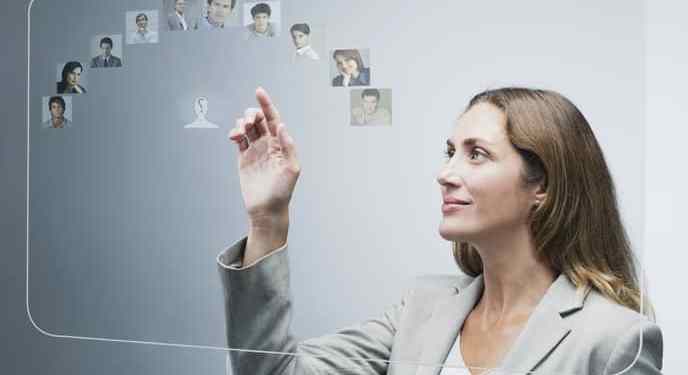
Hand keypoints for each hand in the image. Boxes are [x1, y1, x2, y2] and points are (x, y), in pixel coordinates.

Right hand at [228, 87, 300, 221]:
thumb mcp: (292, 169)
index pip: (273, 118)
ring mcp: (255, 150)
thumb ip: (288, 147)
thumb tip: (282, 126)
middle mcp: (268, 144)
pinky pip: (239, 139)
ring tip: (240, 132)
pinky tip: (234, 136)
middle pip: (258, 120)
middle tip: (247, 124)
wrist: (267, 209)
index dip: (266, 104)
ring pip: (246, 127)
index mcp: (280, 144)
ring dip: (241, 123)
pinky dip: (235, 133)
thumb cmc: (282, 191)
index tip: (259, 91)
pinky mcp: (244, 158)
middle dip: (250, 114)